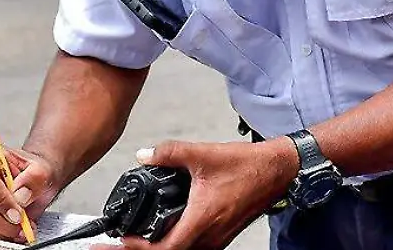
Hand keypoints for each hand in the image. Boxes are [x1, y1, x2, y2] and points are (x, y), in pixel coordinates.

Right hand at [0, 144, 63, 241]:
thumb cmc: (31, 173)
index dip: (1, 201)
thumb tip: (20, 195)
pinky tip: (8, 233)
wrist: (30, 181)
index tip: (18, 215)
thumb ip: (34, 179)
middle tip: (21, 227)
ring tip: (18, 231)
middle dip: (1, 222)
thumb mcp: (42, 171)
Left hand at [105, 139, 299, 249]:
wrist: (277, 170)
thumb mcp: (203, 154)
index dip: (136, 248)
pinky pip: (192, 247)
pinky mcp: (221, 235)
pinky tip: (162, 233)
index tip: (116, 241)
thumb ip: (169, 153)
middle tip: (114, 244)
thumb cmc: (247, 166)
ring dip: (157, 248)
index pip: (162, 249)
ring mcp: (216, 239)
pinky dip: (173, 244)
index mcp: (201, 222)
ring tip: (133, 239)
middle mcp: (208, 237)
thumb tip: (144, 155)